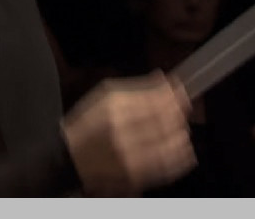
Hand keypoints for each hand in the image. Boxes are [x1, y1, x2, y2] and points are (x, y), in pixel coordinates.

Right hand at [62, 71, 195, 195]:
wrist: (70, 158)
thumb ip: (137, 86)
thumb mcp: (104, 95)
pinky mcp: (135, 176)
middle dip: (180, 115)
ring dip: (182, 136)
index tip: (183, 93)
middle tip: (183, 111)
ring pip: (171, 146)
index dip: (175, 96)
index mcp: (115, 109)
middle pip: (167, 122)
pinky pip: (167, 168)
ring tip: (181, 130)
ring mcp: (130, 157)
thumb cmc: (88, 124)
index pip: (157, 101)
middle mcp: (123, 133)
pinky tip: (184, 150)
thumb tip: (163, 79)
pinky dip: (181, 159)